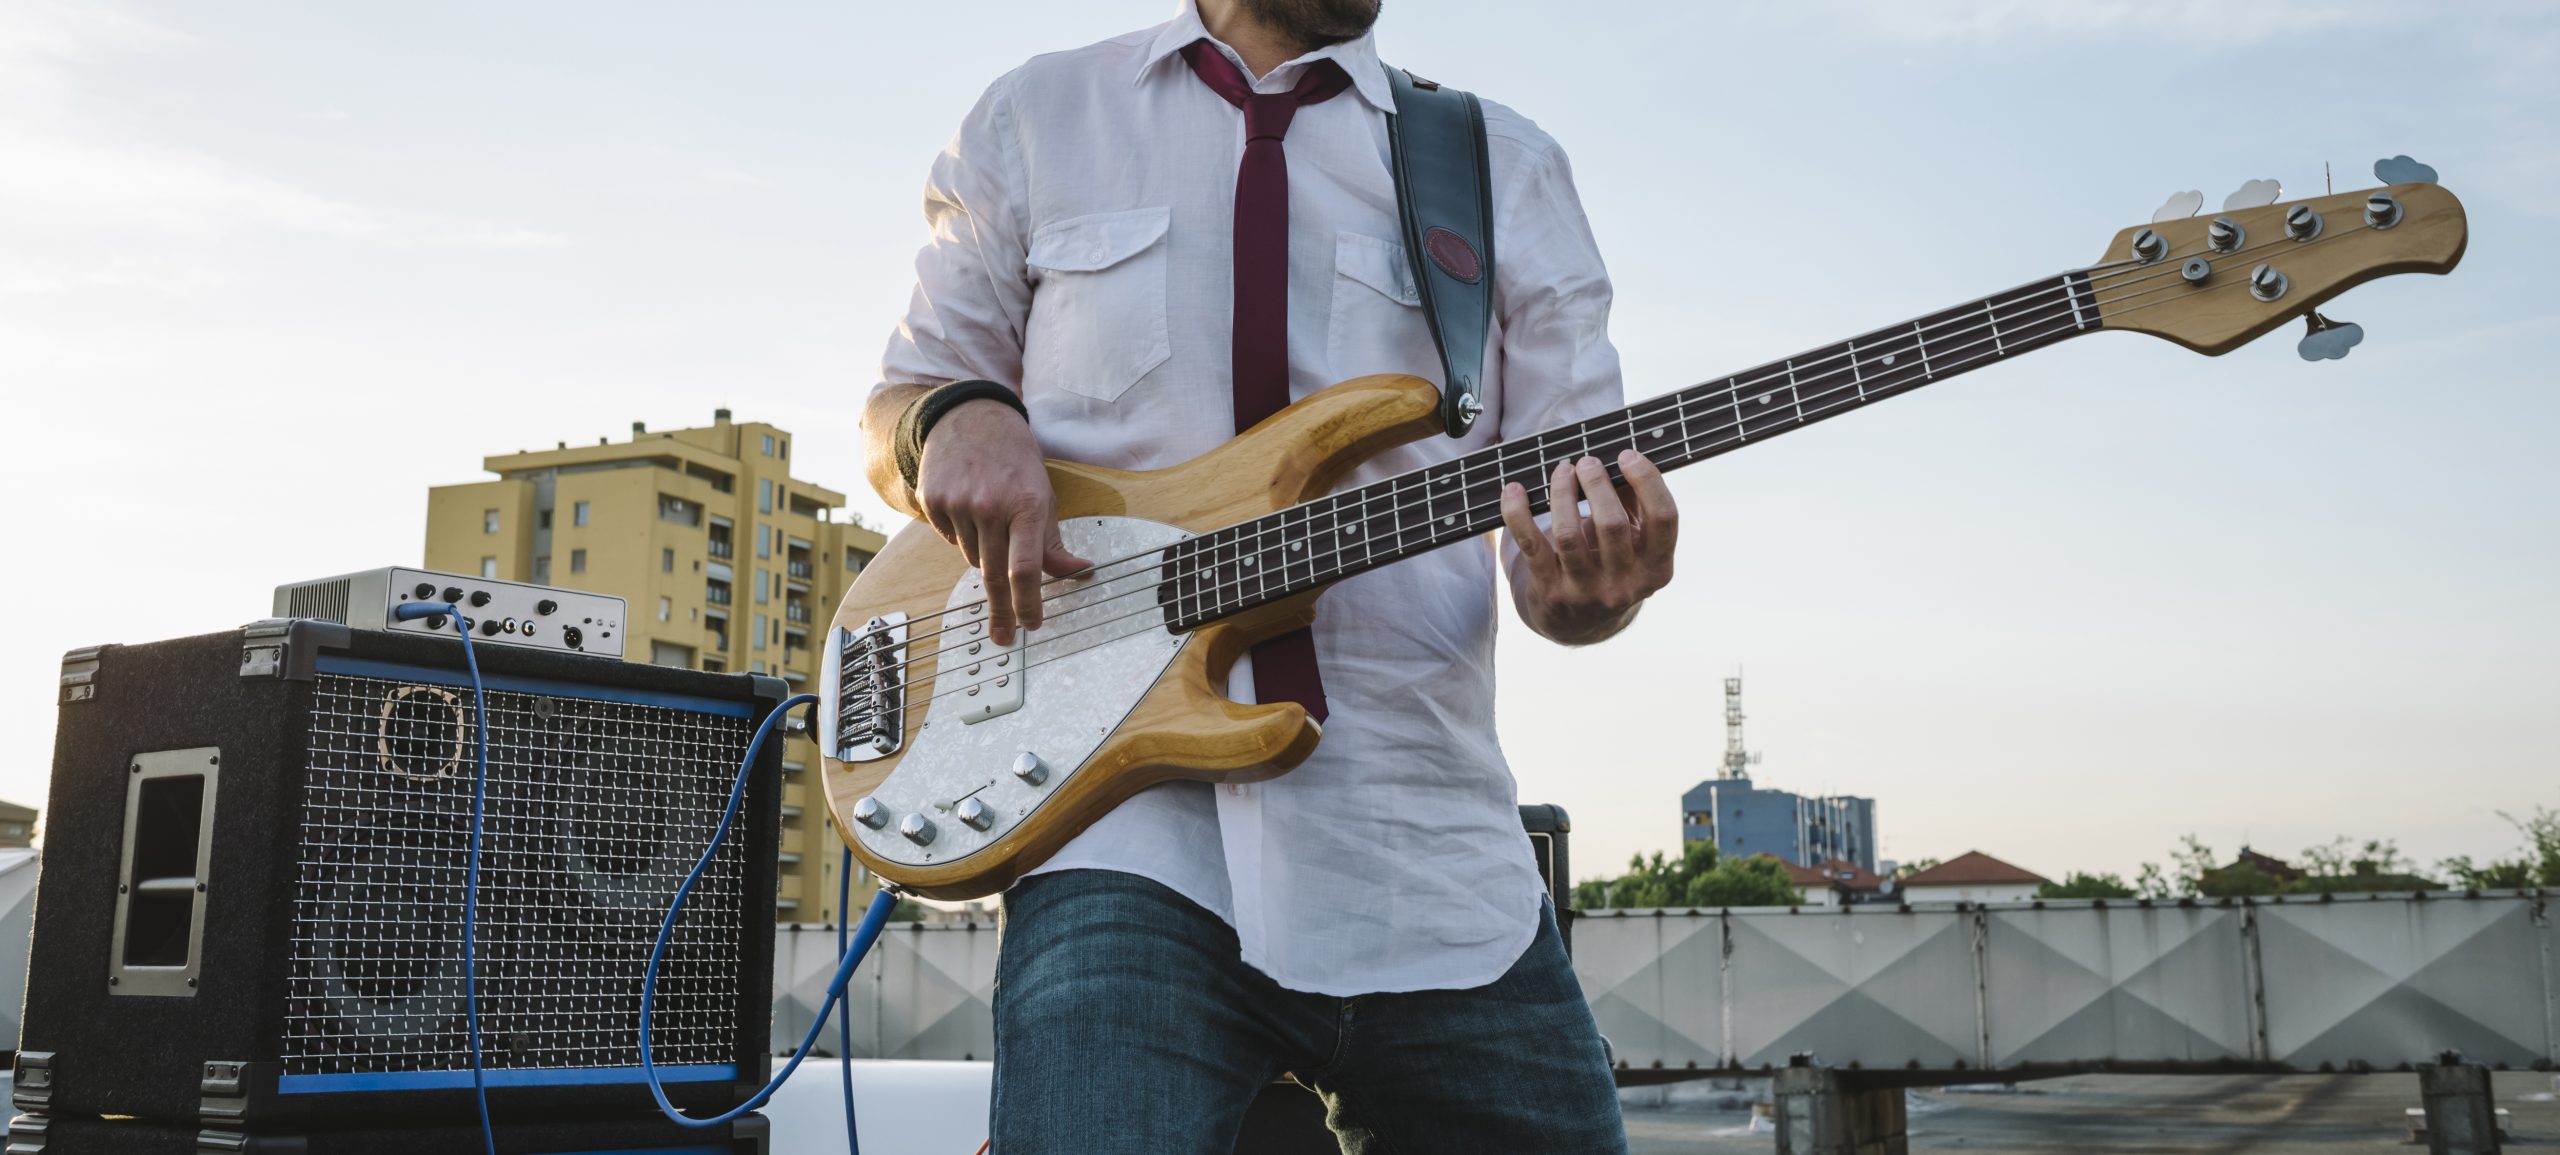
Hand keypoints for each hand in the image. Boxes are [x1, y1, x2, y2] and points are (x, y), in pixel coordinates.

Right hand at [913, 400, 1090, 642]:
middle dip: (1002, 612)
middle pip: (995, 576)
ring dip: (985, 559)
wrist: (970, 417)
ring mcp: (958, 504)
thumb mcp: (1043, 494)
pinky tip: (970, 512)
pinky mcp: (933, 502)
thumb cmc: (1015, 460)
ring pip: (973, 559)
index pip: (1027, 569)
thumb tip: (1080, 572)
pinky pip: (950, 540)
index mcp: (1027, 505)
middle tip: (1004, 637)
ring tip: (992, 530)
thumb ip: (1054, 541)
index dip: (1029, 604)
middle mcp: (991, 506)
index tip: (1031, 625)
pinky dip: (962, 537)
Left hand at [1499, 449, 1677, 644]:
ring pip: (1569, 534)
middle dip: (1596, 484)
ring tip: (1561, 471)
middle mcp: (1625, 585)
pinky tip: (1514, 491)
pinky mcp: (1551, 592)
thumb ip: (1634, 503)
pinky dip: (1519, 514)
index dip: (1648, 480)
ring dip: (1562, 494)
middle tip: (1586, 462)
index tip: (1626, 455)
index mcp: (1656, 569)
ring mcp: (1586, 592)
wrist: (1579, 625)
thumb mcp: (1634, 543)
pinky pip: (1531, 546)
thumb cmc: (1611, 566)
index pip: (1664, 518)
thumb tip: (1623, 457)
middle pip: (1611, 524)